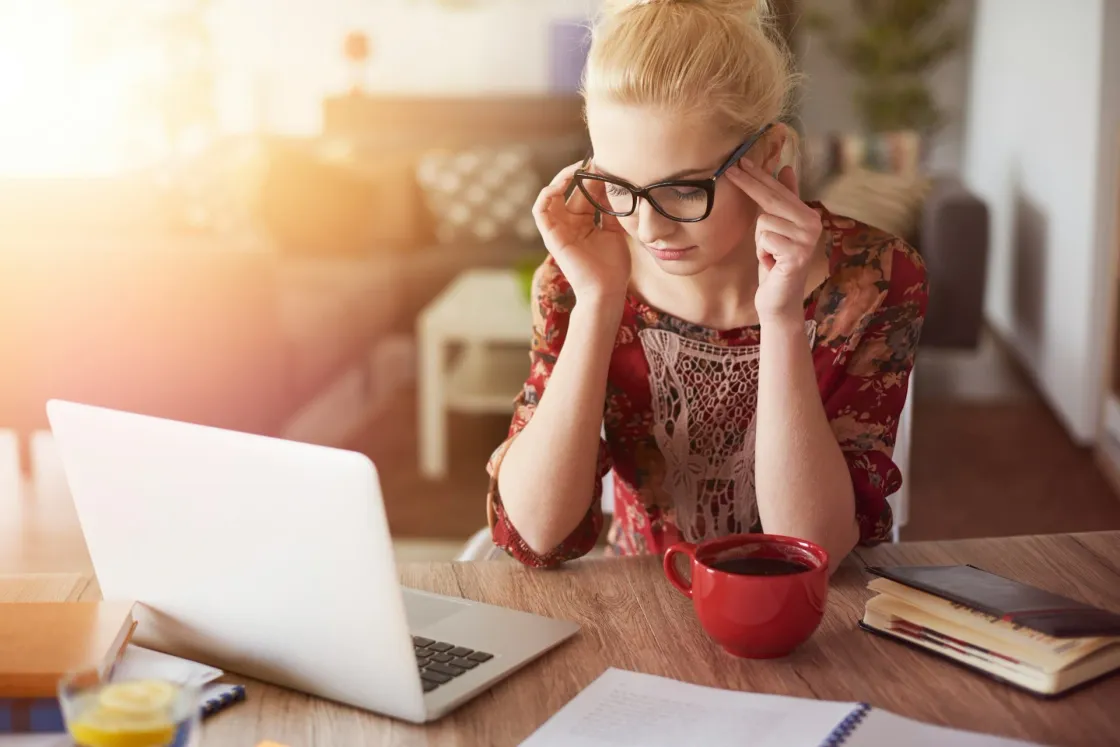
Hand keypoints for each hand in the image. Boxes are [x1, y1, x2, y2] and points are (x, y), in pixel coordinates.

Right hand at [532, 162, 630, 302]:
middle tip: (596, 160)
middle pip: (571, 189)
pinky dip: (546, 195)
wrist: (607, 290)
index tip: (607, 163)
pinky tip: (559, 184)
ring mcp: (559, 229)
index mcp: (585, 221)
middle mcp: (570, 223)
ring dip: (562, 179)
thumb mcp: (615, 230)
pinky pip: (540, 211)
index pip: (586, 191)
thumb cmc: (613, 266)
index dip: (594, 176)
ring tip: (577, 168)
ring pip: (553, 195)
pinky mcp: (551, 236)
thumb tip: (615, 182)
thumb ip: (611, 208)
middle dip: (582, 173)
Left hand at [726, 158, 822, 324]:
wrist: (778, 300)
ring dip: (759, 241)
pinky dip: (761, 252)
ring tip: (769, 255)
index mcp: (808, 214)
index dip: (759, 175)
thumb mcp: (775, 228)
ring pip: (764, 221)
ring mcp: (808, 239)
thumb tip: (786, 167)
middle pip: (772, 199)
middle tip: (731, 169)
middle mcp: (813, 223)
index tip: (742, 160)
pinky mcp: (798, 254)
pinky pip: (765, 239)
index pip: (779, 191)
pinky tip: (771, 264)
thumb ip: (782, 200)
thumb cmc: (774, 263)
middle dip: (749, 184)